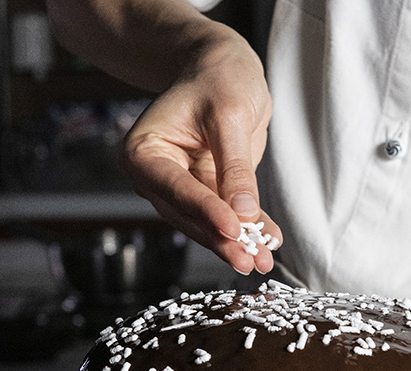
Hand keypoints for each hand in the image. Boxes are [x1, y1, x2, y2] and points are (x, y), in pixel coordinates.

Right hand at [121, 34, 282, 274]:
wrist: (223, 68)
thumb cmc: (217, 78)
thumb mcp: (229, 115)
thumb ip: (234, 166)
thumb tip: (242, 211)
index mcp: (143, 152)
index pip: (176, 188)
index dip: (206, 212)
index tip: (232, 230)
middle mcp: (155, 176)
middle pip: (189, 215)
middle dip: (221, 239)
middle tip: (249, 260)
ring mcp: (181, 188)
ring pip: (207, 224)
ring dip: (236, 244)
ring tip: (262, 261)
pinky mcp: (207, 192)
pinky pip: (227, 217)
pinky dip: (249, 231)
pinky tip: (267, 243)